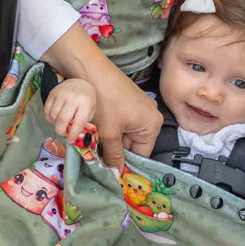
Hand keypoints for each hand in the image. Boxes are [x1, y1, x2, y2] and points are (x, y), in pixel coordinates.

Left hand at [41, 25, 162, 170]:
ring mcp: (139, 106)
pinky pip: (121, 121)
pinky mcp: (127, 100)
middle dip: (116, 149)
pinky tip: (96, 127)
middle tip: (98, 156)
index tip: (111, 171)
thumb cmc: (105, 101)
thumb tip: (117, 174)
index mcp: (152, 124)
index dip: (126, 163)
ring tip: (95, 140)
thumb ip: (114, 156)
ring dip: (110, 138)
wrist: (92, 71)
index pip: (142, 154)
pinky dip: (109, 127)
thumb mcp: (109, 133)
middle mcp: (150, 115)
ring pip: (124, 133)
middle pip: (133, 143)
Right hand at [44, 79, 96, 141]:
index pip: (78, 122)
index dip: (73, 134)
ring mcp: (60, 95)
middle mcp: (72, 98)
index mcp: (85, 102)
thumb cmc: (86, 99)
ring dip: (55, 124)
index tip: (70, 140)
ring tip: (60, 124)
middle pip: (62, 119)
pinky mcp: (52, 94)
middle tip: (64, 133)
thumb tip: (74, 136)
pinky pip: (46, 110)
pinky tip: (55, 118)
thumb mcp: (90, 110)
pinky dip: (49, 118)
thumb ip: (83, 122)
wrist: (79, 82)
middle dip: (61, 131)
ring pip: (53, 116)